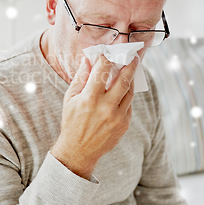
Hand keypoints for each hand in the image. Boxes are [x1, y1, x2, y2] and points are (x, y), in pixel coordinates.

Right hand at [50, 54, 138, 179]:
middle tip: (133, 57)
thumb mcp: (70, 98)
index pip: (102, 71)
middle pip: (124, 80)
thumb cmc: (71, 122)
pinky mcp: (124, 125)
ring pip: (129, 92)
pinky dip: (126, 95)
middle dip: (130, 66)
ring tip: (130, 71)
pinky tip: (122, 91)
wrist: (78, 150)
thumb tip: (87, 60)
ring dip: (130, 80)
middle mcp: (106, 107)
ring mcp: (117, 117)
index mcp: (90, 99)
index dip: (106, 59)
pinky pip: (129, 105)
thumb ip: (80, 78)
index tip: (107, 53)